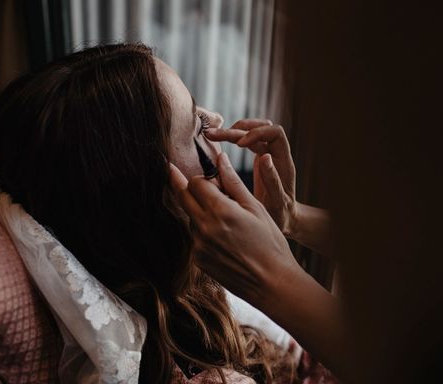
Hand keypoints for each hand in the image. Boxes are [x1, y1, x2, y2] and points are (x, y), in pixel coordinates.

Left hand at [168, 152, 299, 306]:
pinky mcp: (198, 260)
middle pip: (182, 196)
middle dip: (181, 184)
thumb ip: (233, 182)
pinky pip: (195, 237)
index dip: (202, 178)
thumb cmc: (270, 243)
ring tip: (225, 220)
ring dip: (199, 211)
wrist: (271, 283)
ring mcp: (198, 245)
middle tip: (171, 169)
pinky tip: (224, 238)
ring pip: (190, 217)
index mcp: (220, 210)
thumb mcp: (255, 208)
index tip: (209, 179)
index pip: (195, 182)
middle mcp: (204, 227)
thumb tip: (221, 159)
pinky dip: (204, 230)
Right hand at [204, 120, 297, 235]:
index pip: (275, 133)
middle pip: (260, 128)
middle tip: (213, 134)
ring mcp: (268, 154)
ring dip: (234, 130)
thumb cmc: (281, 214)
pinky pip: (248, 140)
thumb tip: (265, 157)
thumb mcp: (277, 202)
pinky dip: (234, 137)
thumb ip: (273, 181)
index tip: (239, 145)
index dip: (257, 133)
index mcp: (284, 162)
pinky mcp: (259, 157)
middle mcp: (277, 154)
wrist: (283, 217)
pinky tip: (219, 140)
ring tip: (213, 134)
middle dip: (237, 129)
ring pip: (253, 132)